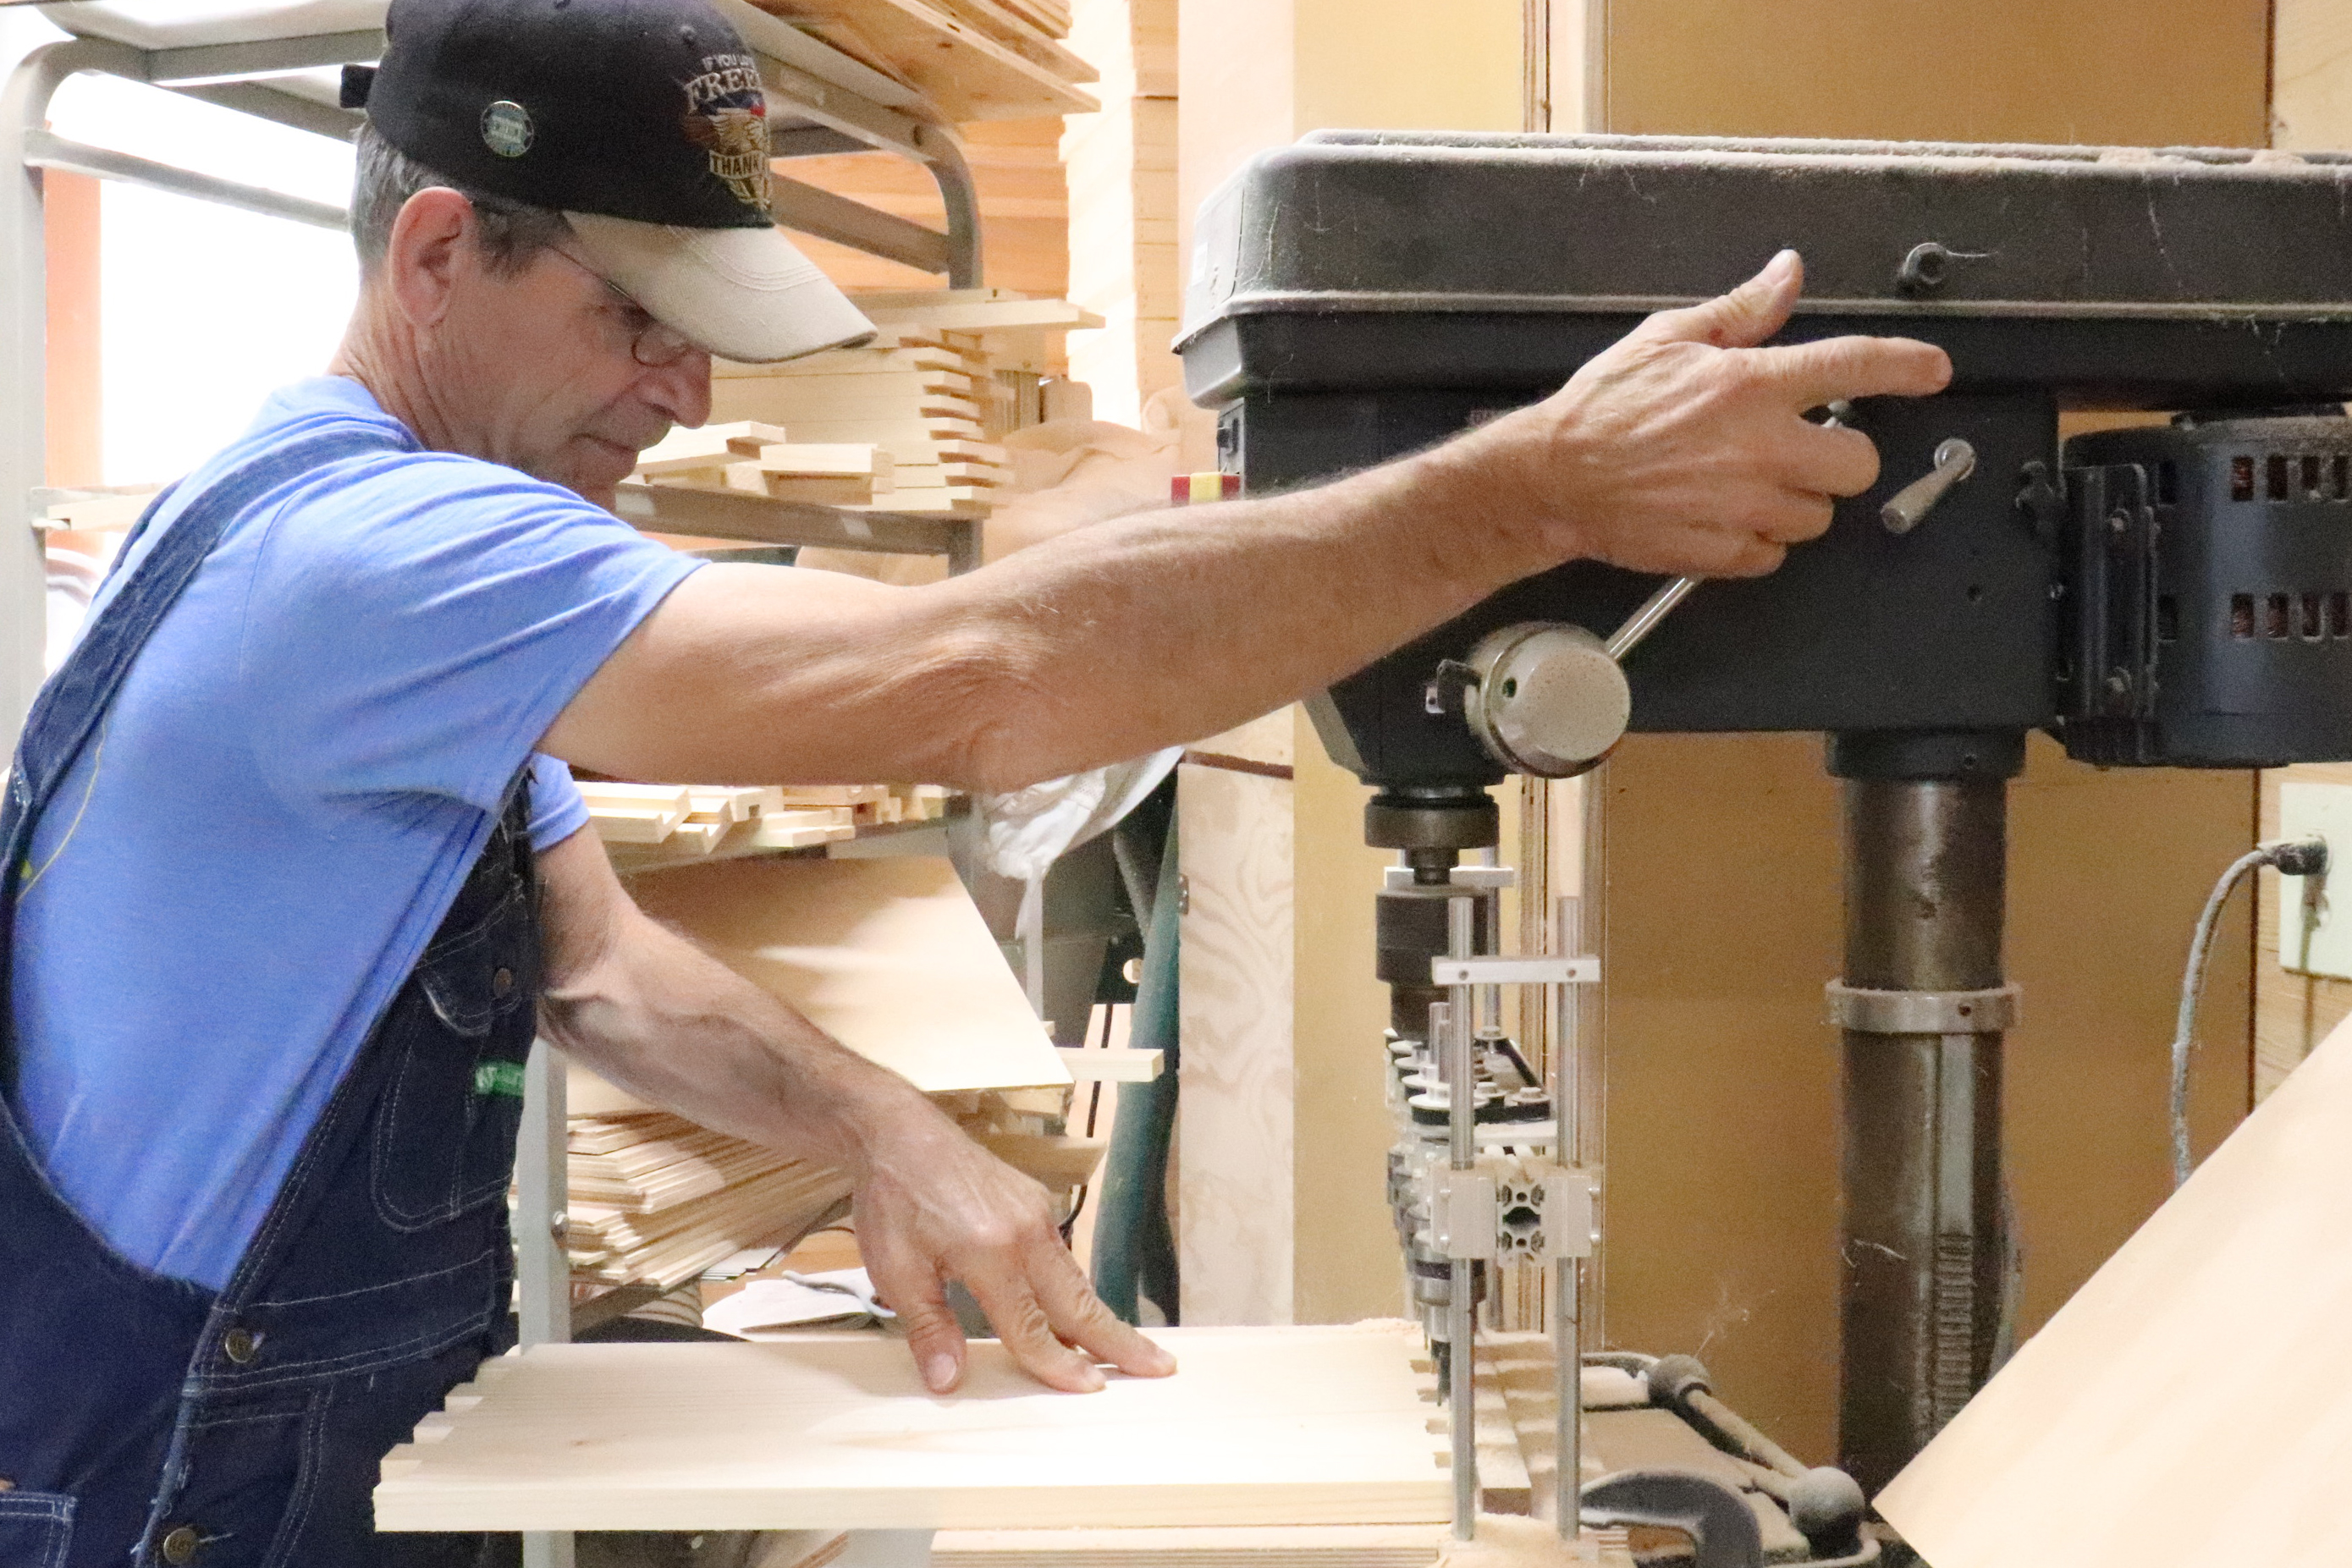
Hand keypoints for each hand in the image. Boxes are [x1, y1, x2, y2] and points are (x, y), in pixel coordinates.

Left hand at [852, 1106, 1176, 1393]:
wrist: (898, 1130)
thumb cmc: (892, 1198)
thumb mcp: (896, 1269)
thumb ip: (929, 1328)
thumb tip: (949, 1381)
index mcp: (991, 1250)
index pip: (1031, 1325)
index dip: (1059, 1364)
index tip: (1091, 1390)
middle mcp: (1025, 1232)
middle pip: (1078, 1301)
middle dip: (1120, 1340)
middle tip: (1161, 1367)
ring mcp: (1034, 1214)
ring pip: (1075, 1279)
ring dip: (1103, 1318)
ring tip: (1133, 1350)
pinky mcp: (1032, 1203)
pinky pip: (1062, 1258)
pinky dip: (1077, 1291)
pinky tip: (1079, 1313)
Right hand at [1461, 249, 1951, 577]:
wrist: (1552, 480)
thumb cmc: (1603, 407)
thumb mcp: (1668, 337)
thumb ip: (1741, 310)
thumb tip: (1788, 273)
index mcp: (1751, 385)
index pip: (1854, 368)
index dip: (1906, 368)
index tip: (1934, 372)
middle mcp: (1760, 449)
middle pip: (1858, 466)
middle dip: (1839, 459)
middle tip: (1801, 449)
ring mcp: (1745, 507)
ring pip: (1818, 517)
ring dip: (1796, 503)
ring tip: (1746, 485)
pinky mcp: (1724, 552)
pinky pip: (1773, 555)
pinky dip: (1757, 541)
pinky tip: (1722, 517)